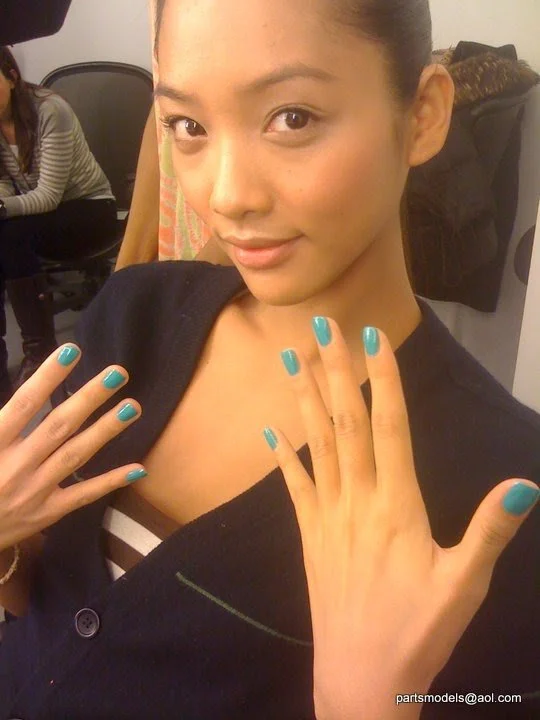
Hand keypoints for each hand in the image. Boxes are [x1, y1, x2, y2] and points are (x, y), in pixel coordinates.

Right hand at [0, 344, 145, 551]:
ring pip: (76, 456)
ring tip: (132, 407)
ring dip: (106, 430)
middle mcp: (15, 466)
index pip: (24, 404)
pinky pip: (83, 496)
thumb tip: (21, 400)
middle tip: (118, 373)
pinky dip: (111, 482)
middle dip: (90, 397)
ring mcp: (34, 491)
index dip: (47, 377)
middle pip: (58, 426)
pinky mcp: (46, 513)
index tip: (71, 352)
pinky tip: (138, 468)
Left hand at [263, 320, 538, 719]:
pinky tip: (270, 430)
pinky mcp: (309, 537)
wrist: (361, 681)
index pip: (390, 426)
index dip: (383, 378)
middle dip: (336, 370)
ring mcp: (327, 516)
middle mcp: (357, 499)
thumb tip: (525, 483)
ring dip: (304, 397)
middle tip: (322, 325)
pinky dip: (283, 455)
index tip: (372, 338)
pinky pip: (294, 487)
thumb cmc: (419, 633)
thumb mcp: (466, 585)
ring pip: (315, 444)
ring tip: (290, 357)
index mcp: (397, 505)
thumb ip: (489, 530)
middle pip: (346, 422)